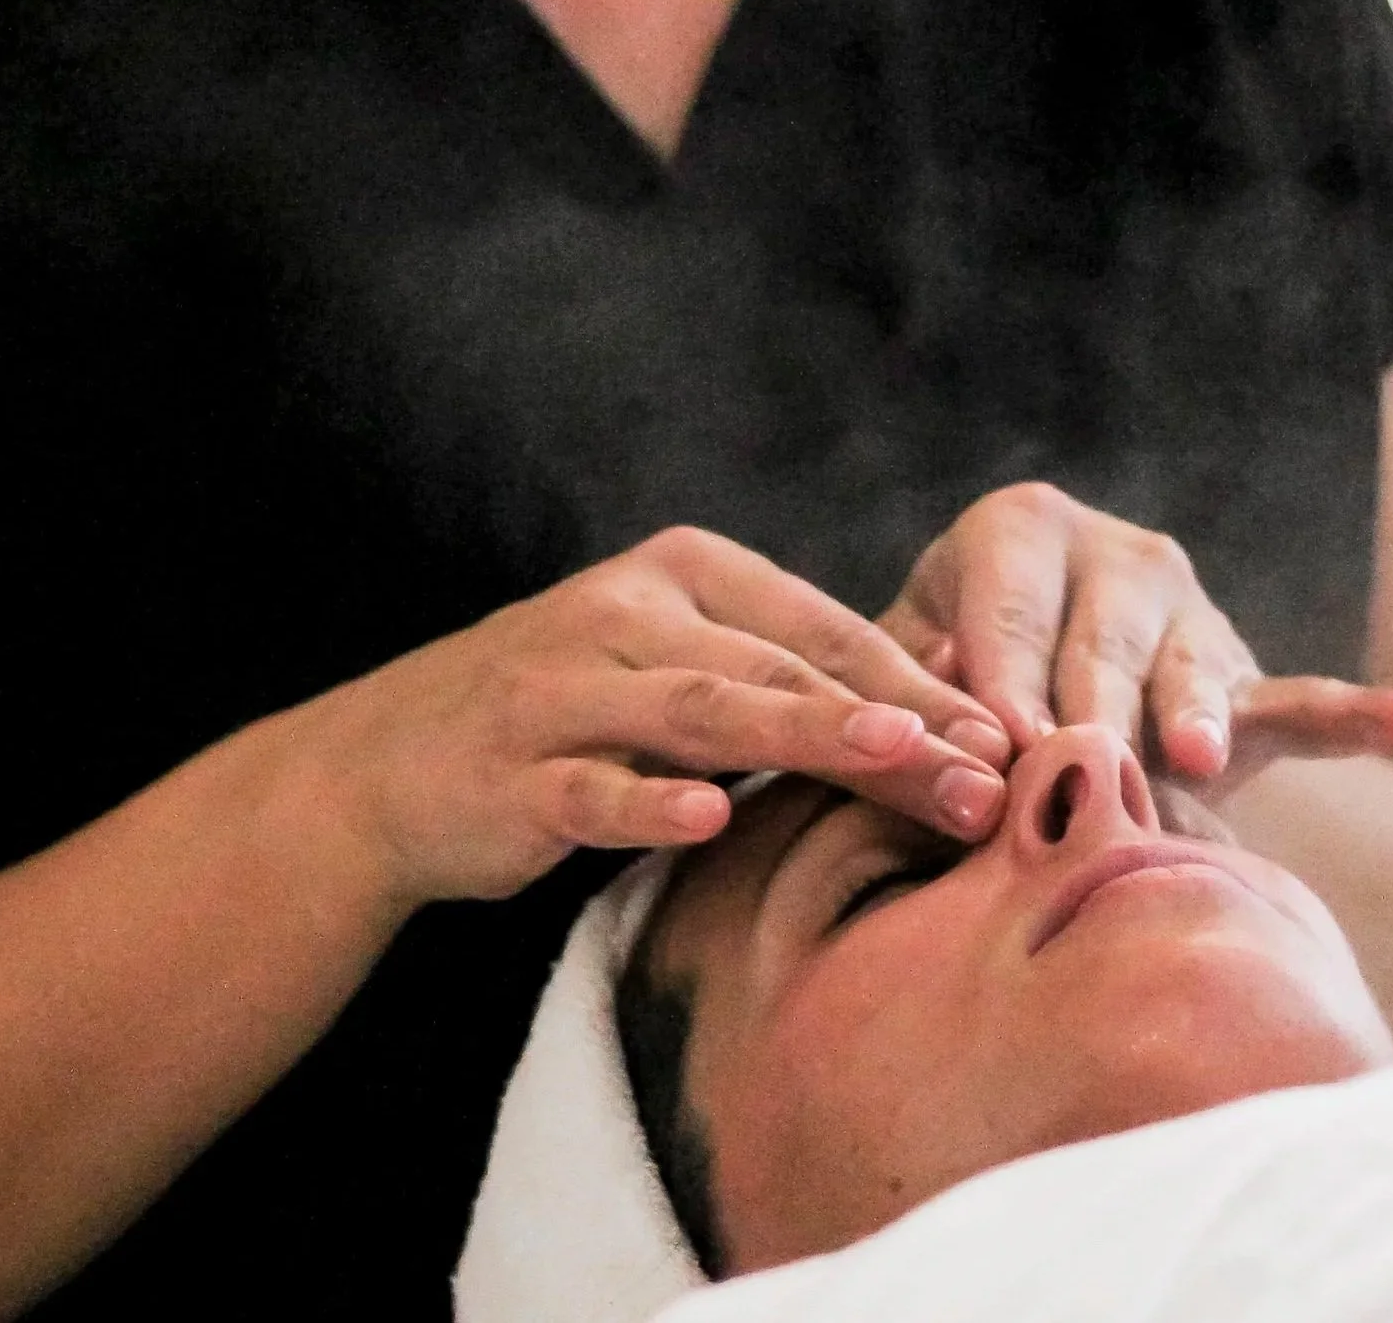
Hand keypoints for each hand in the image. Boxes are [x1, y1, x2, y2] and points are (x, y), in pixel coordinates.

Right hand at [305, 527, 1013, 903]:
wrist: (388, 765)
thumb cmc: (571, 715)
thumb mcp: (678, 669)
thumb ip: (789, 673)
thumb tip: (956, 694)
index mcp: (681, 572)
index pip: (822, 627)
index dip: (917, 681)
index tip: (1004, 737)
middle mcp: (625, 613)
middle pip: (783, 671)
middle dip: (895, 725)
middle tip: (984, 776)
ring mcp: (563, 689)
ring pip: (703, 712)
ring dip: (804, 736)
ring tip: (890, 755)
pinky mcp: (510, 770)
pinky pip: (589, 786)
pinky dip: (646, 803)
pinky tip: (703, 822)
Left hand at [878, 480, 1392, 778]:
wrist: (1005, 687)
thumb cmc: (935, 679)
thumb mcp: (906, 664)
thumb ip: (910, 685)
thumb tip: (945, 710)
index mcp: (1019, 530)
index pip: (1007, 610)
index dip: (998, 679)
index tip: (999, 743)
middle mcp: (1115, 553)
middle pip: (1101, 640)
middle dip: (1089, 707)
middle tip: (1082, 761)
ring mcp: (1189, 613)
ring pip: (1188, 669)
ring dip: (1192, 711)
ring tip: (1189, 754)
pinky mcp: (1240, 678)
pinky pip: (1299, 699)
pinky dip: (1359, 714)